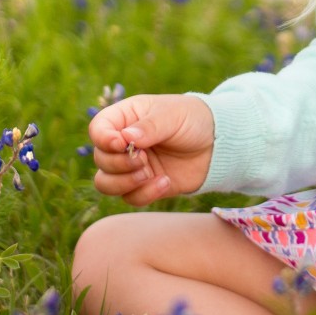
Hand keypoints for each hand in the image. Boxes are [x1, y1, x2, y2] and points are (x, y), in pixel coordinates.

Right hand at [86, 94, 215, 204]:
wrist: (217, 144)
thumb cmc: (193, 120)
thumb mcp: (173, 115)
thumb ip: (149, 126)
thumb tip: (125, 138)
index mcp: (126, 118)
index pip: (98, 129)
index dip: (103, 139)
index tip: (121, 144)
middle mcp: (123, 143)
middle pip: (100, 159)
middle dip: (119, 163)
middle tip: (144, 159)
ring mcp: (132, 166)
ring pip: (106, 183)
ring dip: (124, 183)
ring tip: (149, 174)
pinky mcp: (145, 185)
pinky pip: (130, 198)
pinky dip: (145, 194)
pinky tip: (166, 182)